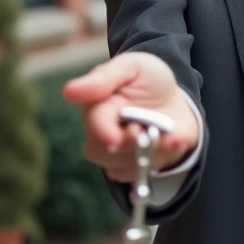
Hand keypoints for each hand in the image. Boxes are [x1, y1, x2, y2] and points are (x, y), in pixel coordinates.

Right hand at [62, 52, 199, 182]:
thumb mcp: (132, 67)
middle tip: (150, 129)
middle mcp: (101, 133)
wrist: (175, 100)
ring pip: (120, 166)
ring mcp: (116, 153)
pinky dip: (158, 160)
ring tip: (162, 131)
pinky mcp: (132, 167)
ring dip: (147, 151)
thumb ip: (103, 78)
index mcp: (97, 106)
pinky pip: (137, 176)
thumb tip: (68, 91)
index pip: (94, 123)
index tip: (114, 138)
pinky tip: (168, 143)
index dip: (104, 132)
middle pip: (102, 151)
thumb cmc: (149, 79)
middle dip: (130, 143)